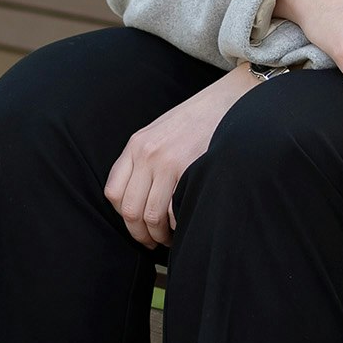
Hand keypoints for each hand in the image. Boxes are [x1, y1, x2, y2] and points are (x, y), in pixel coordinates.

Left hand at [103, 66, 254, 247]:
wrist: (228, 101)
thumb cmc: (197, 120)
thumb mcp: (160, 132)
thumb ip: (144, 159)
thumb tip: (137, 196)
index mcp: (136, 145)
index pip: (114, 192)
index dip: (124, 217)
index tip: (137, 225)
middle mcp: (147, 153)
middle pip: (130, 209)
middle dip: (140, 234)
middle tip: (152, 241)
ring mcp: (167, 161)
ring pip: (151, 215)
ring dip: (159, 234)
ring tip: (169, 237)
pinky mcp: (189, 168)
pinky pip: (174, 209)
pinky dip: (177, 224)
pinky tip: (184, 223)